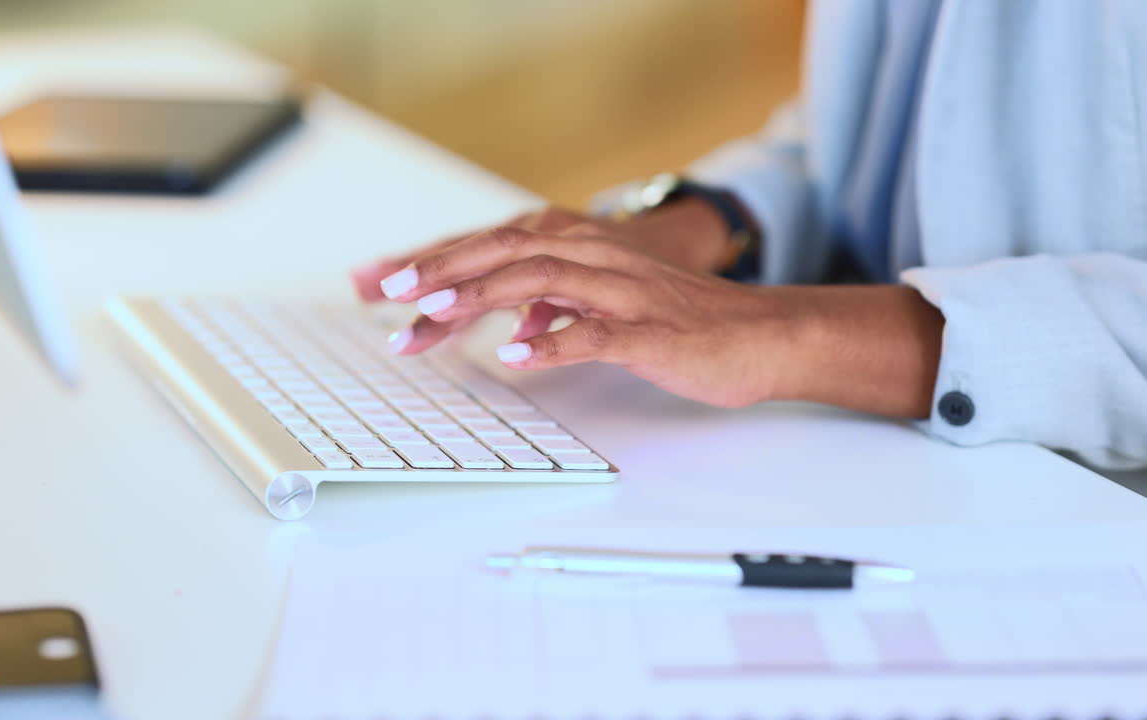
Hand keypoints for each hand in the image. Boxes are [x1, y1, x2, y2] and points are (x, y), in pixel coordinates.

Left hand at [375, 225, 791, 407]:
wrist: (763, 333)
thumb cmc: (684, 323)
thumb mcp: (609, 305)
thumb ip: (559, 305)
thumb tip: (513, 321)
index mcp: (584, 251)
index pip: (498, 246)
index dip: (438, 259)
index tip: (384, 280)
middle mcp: (598, 260)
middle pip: (507, 251)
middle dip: (443, 269)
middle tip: (389, 291)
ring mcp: (624, 294)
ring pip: (541, 281)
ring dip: (480, 296)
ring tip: (429, 314)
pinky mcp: (649, 331)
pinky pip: (594, 332)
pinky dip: (551, 341)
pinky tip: (515, 354)